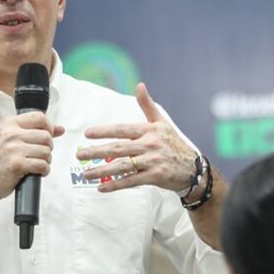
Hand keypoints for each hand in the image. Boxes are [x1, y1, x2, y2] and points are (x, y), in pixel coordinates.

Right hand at [0, 112, 64, 202]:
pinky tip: (37, 171)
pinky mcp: (17, 164)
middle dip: (48, 148)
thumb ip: (36, 131)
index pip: (40, 117)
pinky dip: (44, 170)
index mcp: (10, 123)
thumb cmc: (0, 160)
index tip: (47, 136)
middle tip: (39, 155)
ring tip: (36, 163)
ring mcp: (13, 149)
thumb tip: (60, 129)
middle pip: (46, 136)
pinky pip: (42, 165)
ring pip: (46, 151)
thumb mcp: (13, 139)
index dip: (49, 127)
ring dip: (46, 160)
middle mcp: (11, 134)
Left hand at [76, 83, 195, 192]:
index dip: (104, 131)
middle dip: (97, 152)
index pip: (122, 129)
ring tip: (86, 173)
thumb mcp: (162, 123)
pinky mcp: (155, 177)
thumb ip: (147, 105)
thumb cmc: (174, 144)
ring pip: (122, 166)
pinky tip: (101, 188)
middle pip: (118, 148)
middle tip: (80, 155)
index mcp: (149, 130)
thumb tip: (139, 85)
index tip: (88, 134)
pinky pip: (131, 181)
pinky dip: (115, 185)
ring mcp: (152, 161)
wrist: (193, 168)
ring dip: (102, 171)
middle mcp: (150, 145)